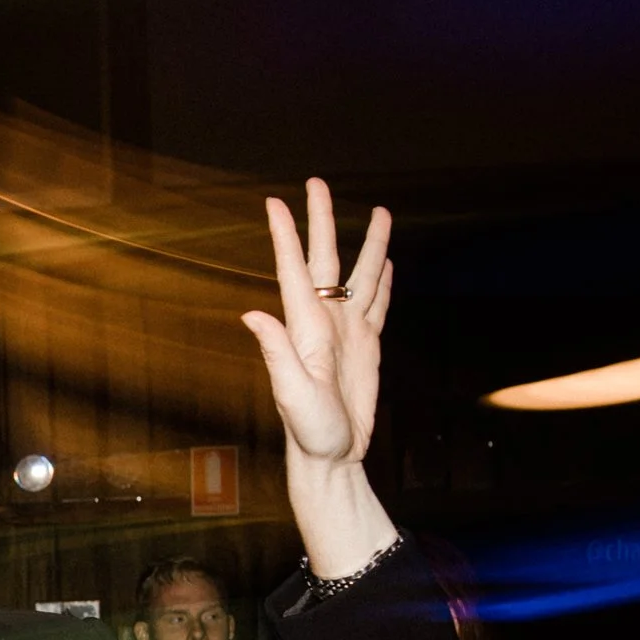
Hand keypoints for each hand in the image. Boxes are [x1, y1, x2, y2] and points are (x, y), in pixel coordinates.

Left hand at [241, 178, 391, 468]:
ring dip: (369, 245)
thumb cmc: (310, 432)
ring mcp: (347, 333)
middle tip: (318, 182)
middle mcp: (324, 323)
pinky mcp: (366, 347)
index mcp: (305, 328)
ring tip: (381, 211)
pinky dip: (383, 282)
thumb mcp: (292, 394)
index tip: (276, 201)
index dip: (285, 235)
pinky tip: (386, 264)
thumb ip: (276, 353)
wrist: (333, 456)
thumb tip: (253, 314)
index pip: (294, 270)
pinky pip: (377, 306)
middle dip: (322, 221)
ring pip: (361, 277)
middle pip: (327, 260)